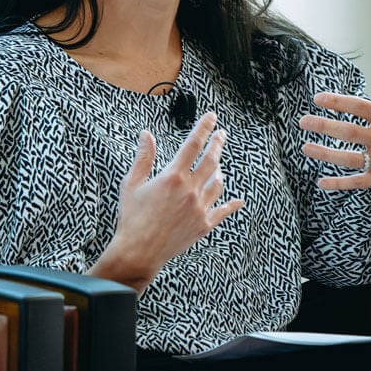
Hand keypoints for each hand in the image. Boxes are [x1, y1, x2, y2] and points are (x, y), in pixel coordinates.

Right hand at [95, 112, 243, 290]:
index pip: (192, 144)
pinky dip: (231, 205)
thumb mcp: (132, 184)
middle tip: (222, 134)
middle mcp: (190, 190)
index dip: (203, 128)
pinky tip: (238, 201)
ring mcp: (199, 208)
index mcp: (172, 177)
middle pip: (210, 160)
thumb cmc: (131, 217)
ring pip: (217, 183)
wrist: (138, 252)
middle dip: (217, 144)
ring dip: (219, 171)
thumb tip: (146, 134)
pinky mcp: (203, 225)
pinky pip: (222, 211)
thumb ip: (143, 158)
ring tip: (218, 165)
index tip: (211, 117)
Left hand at [298, 55, 370, 193]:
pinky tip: (321, 182)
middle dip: (325, 127)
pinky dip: (339, 183)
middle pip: (350, 132)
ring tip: (305, 147)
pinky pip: (357, 181)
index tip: (318, 99)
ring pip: (349, 158)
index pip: (361, 107)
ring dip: (325, 153)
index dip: (339, 102)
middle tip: (303, 122)